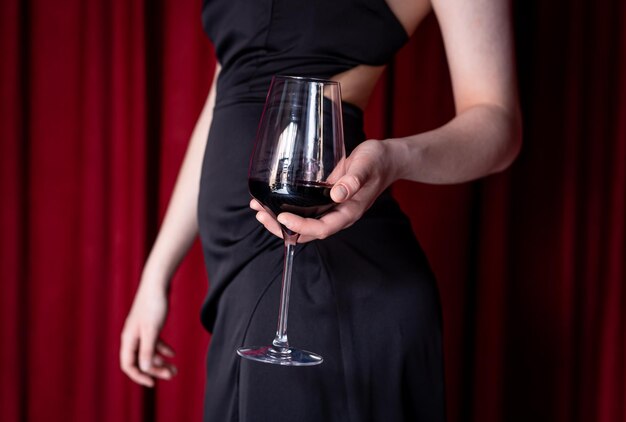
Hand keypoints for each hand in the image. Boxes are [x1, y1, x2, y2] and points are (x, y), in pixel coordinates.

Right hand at [120, 280, 176, 386]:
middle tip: (172, 375)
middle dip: (155, 370)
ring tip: (175, 369)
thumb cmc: (153, 305)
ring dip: (160, 361)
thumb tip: (144, 369)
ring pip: (149, 353)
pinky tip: (172, 353)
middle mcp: (132, 337)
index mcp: (128, 339)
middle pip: (141, 361)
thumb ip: (147, 350)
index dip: (139, 376)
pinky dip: (163, 349)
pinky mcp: (149, 325)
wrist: (157, 283)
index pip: (128, 365)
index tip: (153, 383)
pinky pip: (154, 343)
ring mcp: (141, 331)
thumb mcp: (151, 330)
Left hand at [251, 140, 397, 241]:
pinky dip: (287, 208)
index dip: (301, 226)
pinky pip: (304, 211)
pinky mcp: (325, 201)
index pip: (322, 228)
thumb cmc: (377, 162)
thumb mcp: (366, 166)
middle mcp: (338, 216)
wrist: (385, 159)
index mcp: (349, 213)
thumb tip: (338, 194)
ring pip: (303, 224)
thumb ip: (354, 180)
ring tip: (258, 208)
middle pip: (307, 232)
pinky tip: (272, 200)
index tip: (282, 216)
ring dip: (279, 220)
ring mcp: (331, 210)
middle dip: (281, 227)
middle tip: (260, 213)